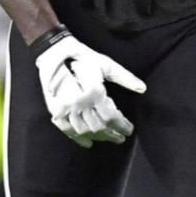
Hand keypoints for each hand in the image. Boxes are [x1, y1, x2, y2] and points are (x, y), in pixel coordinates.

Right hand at [34, 33, 145, 147]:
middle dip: (112, 134)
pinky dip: (77, 138)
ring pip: (84, 131)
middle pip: (99, 127)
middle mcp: (79, 103)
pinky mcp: (55, 110)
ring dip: (97, 137)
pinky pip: (66, 129)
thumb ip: (124, 77)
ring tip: (107, 138)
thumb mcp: (105, 63)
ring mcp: (65, 108)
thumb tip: (142, 88)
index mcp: (93, 92)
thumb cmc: (82, 56)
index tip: (129, 130)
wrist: (53, 53)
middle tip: (121, 138)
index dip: (122, 126)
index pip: (111, 117)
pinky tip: (88, 143)